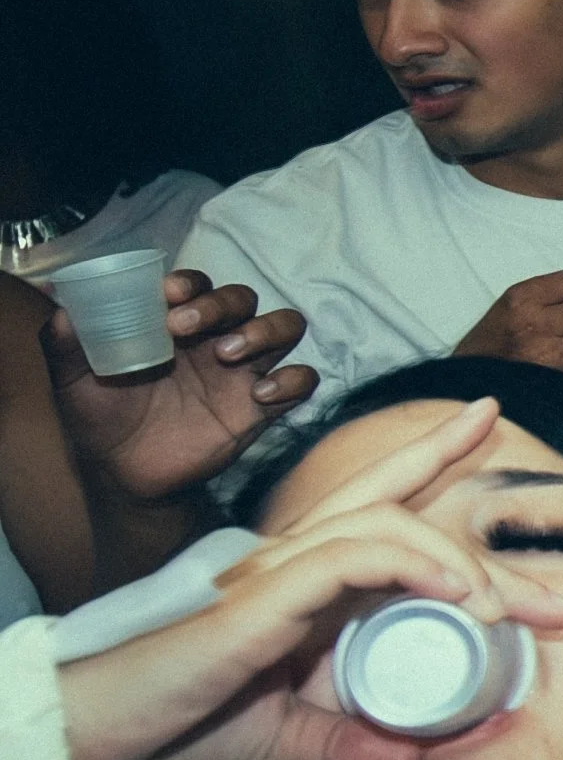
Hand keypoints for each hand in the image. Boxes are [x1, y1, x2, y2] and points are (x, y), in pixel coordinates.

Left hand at [47, 271, 318, 502]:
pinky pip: (302, 381)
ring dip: (265, 331)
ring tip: (229, 354)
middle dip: (221, 305)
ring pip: (286, 327)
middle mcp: (216, 338)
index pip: (198, 285)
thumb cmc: (101, 418)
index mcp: (176, 324)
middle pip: (245, 299)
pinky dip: (292, 380)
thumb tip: (62, 308)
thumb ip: (65, 343)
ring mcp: (244, 372)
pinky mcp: (263, 408)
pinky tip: (260, 395)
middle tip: (185, 328)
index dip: (190, 284)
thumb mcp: (73, 379)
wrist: (124, 475)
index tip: (168, 295)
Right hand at [57, 397, 562, 759]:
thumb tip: (414, 752)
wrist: (93, 741)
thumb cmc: (172, 726)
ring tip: (509, 611)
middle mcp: (289, 559)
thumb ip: (349, 741)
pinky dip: (411, 565)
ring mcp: (271, 570)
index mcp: (301, 580)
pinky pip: (350, 557)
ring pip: (388, 526)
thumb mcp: (283, 741)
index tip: (487, 418)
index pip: (378, 499)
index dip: (431, 452)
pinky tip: (454, 591)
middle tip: (557, 597)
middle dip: (486, 538)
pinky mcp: (255, 596)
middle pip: (400, 508)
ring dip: (460, 566)